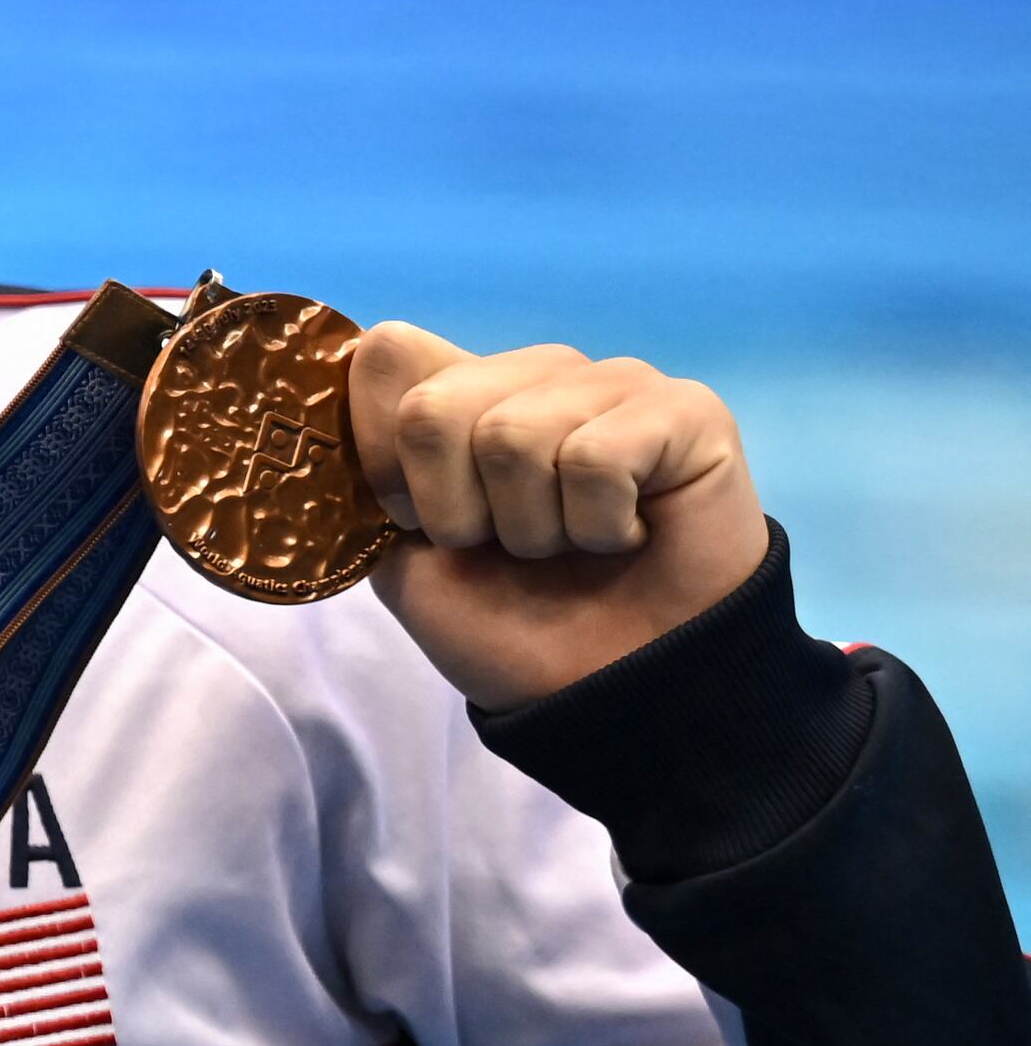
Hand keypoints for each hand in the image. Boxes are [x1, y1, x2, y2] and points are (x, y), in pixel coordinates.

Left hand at [351, 320, 764, 708]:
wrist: (604, 687)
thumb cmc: (508, 621)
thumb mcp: (402, 554)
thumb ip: (365, 468)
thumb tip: (361, 359)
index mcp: (465, 392)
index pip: (384, 358)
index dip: (382, 462)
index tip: (419, 523)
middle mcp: (535, 373)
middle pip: (431, 407)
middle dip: (456, 512)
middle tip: (507, 548)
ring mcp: (612, 381)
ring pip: (512, 435)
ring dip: (531, 528)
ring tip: (571, 546)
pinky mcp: (684, 409)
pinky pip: (596, 457)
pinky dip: (597, 526)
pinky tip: (628, 537)